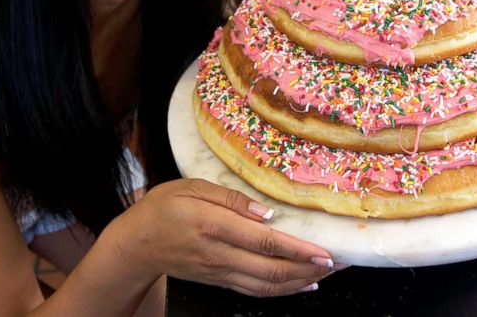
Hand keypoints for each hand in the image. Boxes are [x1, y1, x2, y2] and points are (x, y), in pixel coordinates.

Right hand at [114, 178, 337, 296]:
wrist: (135, 244)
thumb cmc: (163, 207)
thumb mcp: (192, 186)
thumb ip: (230, 196)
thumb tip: (266, 212)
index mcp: (213, 225)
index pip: (264, 242)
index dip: (298, 250)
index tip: (326, 252)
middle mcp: (219, 254)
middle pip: (271, 270)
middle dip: (310, 269)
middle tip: (340, 262)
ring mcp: (220, 272)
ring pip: (267, 286)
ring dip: (301, 282)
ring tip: (329, 273)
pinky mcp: (219, 281)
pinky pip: (256, 290)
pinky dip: (282, 290)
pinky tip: (302, 284)